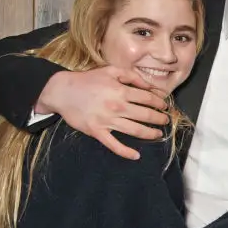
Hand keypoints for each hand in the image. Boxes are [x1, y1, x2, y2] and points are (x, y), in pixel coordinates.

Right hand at [38, 66, 169, 159]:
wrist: (62, 91)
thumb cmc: (87, 80)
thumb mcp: (111, 71)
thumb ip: (132, 76)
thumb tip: (151, 87)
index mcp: (121, 91)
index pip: (148, 99)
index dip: (160, 104)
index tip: (165, 107)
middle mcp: (117, 106)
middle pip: (146, 115)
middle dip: (159, 119)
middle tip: (165, 121)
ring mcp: (107, 121)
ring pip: (135, 130)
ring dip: (151, 133)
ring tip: (159, 134)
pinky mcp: (97, 131)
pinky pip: (114, 145)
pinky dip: (126, 152)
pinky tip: (136, 156)